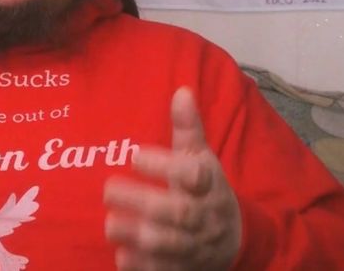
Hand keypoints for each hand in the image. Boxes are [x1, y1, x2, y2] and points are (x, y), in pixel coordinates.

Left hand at [103, 87, 240, 269]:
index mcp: (208, 184)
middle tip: (108, 190)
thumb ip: (188, 129)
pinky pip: (166, 270)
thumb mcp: (202, 158)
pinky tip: (121, 257)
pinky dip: (144, 266)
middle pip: (178, 212)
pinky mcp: (184, 266)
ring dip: (138, 235)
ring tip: (110, 224)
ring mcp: (195, 245)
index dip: (166, 166)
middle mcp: (204, 215)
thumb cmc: (207, 190)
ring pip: (170, 244)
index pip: (193, 175)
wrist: (234, 239)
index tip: (136, 155)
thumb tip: (181, 91)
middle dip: (143, 202)